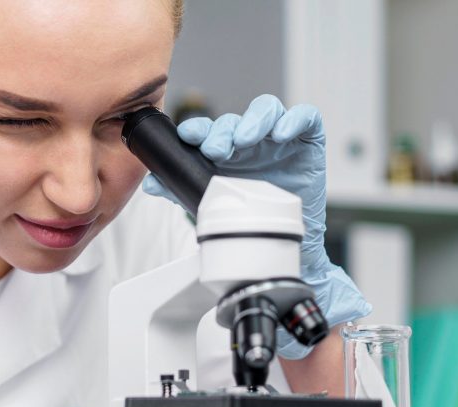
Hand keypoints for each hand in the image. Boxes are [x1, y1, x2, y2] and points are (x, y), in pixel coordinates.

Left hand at [144, 95, 370, 358]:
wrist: (285, 244)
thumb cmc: (250, 219)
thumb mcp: (212, 204)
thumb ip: (180, 190)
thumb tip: (150, 183)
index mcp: (225, 149)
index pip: (209, 129)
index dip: (199, 128)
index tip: (187, 136)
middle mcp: (250, 140)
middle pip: (234, 120)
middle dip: (222, 130)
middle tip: (215, 149)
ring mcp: (278, 138)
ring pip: (266, 111)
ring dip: (253, 121)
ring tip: (244, 140)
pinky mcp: (307, 140)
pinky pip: (304, 118)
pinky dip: (293, 120)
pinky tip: (281, 134)